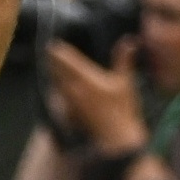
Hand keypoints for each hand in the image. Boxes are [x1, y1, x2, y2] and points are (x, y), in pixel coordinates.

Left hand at [44, 35, 147, 157]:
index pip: (66, 60)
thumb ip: (124, 59)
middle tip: (50, 52)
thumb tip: (129, 41)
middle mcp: (73, 88)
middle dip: (53, 61)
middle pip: (56, 70)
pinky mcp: (69, 113)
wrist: (116, 138)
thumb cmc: (122, 109)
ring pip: (55, 83)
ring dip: (53, 75)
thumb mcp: (126, 81)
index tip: (53, 44)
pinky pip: (58, 98)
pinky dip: (57, 90)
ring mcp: (69, 102)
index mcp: (85, 78)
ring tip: (53, 68)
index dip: (58, 51)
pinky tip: (59, 90)